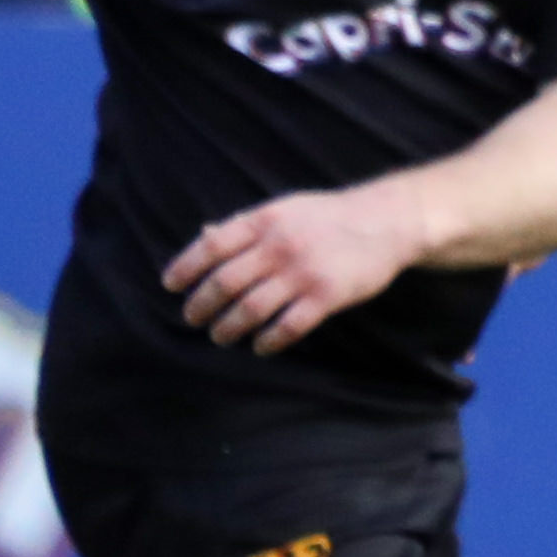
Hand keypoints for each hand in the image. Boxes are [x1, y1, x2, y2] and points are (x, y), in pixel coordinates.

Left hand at [166, 186, 424, 353]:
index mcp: (264, 221)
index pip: (211, 246)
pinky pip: (289, 326)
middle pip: (225, 282)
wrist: (386, 221)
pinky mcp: (327, 296)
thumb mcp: (284, 209)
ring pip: (251, 309)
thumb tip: (203, 236)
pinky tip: (261, 346)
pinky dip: (269, 341)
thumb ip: (245, 226)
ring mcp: (304, 273)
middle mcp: (279, 246)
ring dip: (229, 327)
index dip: (185, 267)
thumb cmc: (329, 216)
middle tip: (193, 318)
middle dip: (202, 305)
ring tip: (221, 336)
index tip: (171, 286)